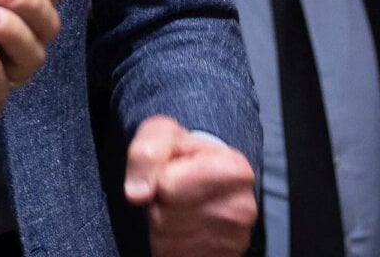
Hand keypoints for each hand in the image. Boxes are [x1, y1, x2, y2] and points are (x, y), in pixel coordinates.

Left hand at [125, 116, 256, 255]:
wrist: (209, 180)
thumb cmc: (185, 154)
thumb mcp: (162, 133)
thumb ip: (146, 152)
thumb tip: (137, 194)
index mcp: (234, 169)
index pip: (168, 184)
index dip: (159, 176)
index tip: (172, 169)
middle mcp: (241, 208)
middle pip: (166, 214)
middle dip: (159, 202)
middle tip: (174, 189)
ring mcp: (234, 239)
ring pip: (167, 239)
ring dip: (162, 224)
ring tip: (178, 206)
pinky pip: (175, 255)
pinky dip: (170, 245)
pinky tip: (182, 228)